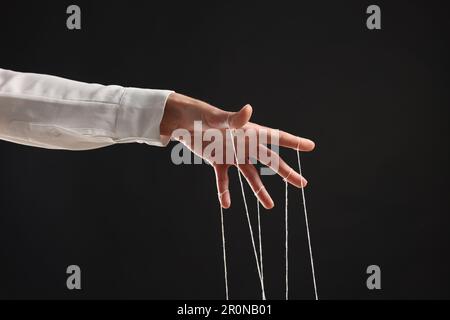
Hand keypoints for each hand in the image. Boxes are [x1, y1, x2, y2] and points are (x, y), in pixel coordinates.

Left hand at [161, 93, 314, 208]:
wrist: (182, 122)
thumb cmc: (202, 115)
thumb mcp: (218, 118)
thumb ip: (234, 118)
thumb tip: (249, 109)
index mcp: (249, 133)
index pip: (276, 137)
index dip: (294, 142)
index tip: (311, 146)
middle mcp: (244, 145)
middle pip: (270, 161)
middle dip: (286, 173)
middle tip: (303, 184)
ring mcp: (232, 155)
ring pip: (250, 175)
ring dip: (260, 190)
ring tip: (270, 206)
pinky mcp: (218, 161)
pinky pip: (224, 180)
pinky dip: (224, 192)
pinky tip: (226, 204)